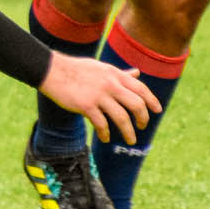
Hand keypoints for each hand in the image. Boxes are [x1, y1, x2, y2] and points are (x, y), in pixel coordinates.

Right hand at [38, 52, 160, 145]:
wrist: (52, 70)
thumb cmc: (77, 69)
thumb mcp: (102, 68)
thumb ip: (120, 73)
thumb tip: (137, 73)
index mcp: (115, 74)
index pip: (140, 88)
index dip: (152, 100)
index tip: (157, 110)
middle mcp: (110, 84)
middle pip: (136, 104)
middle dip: (143, 118)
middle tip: (142, 127)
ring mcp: (98, 95)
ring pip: (122, 118)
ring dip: (128, 132)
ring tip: (131, 140)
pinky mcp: (86, 105)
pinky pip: (102, 124)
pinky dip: (106, 134)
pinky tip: (105, 138)